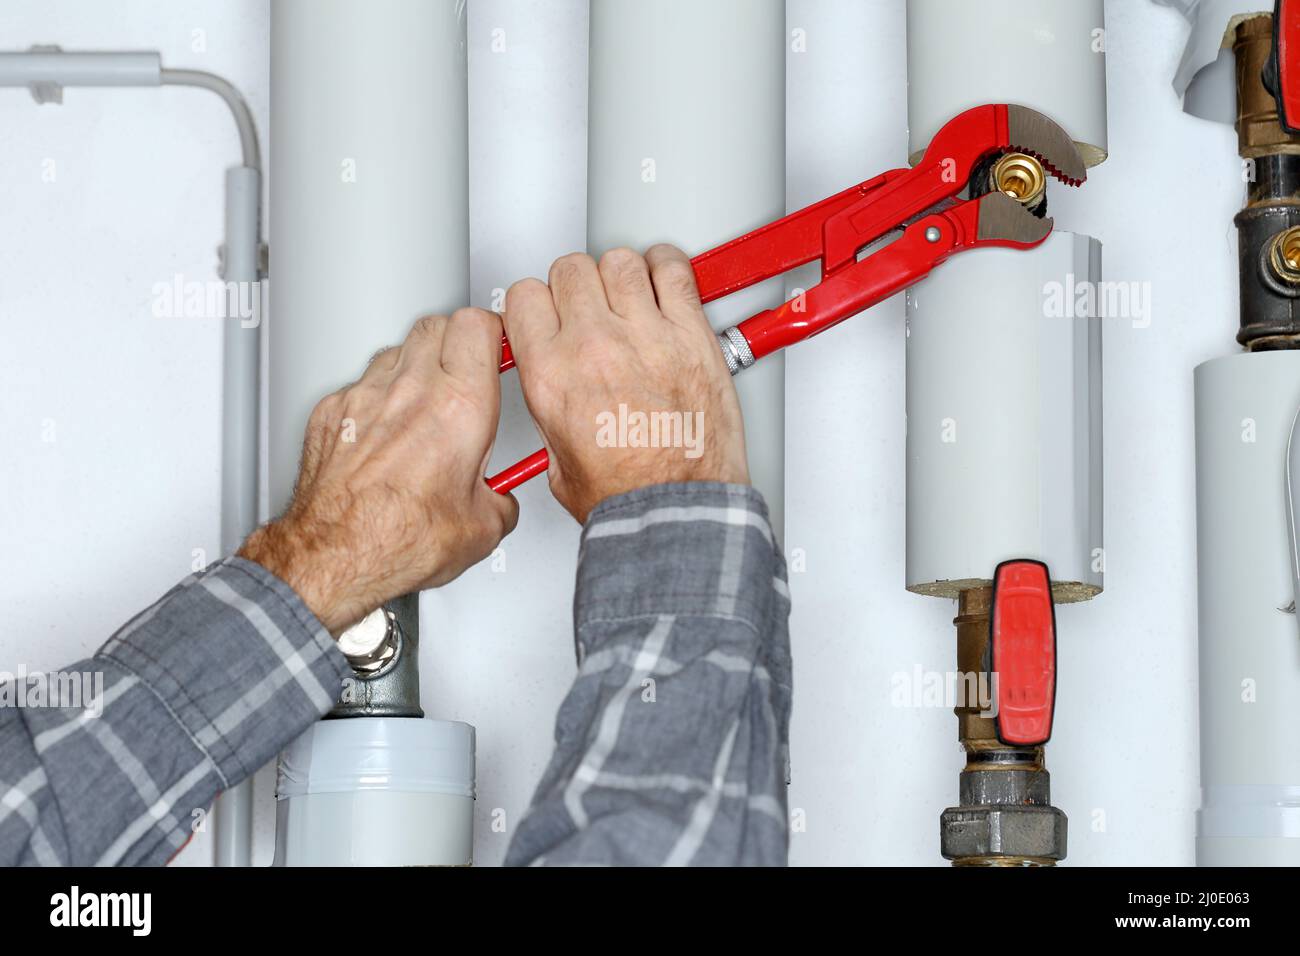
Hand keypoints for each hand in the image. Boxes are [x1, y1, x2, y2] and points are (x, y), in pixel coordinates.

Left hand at [239, 310, 518, 633]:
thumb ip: (501, 498)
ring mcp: (367, 396)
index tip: (500, 351)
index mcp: (460, 409)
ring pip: (399, 349)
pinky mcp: (334, 411)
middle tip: (468, 370)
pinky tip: (387, 431)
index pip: (480, 325)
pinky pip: (362, 384)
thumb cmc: (396, 541)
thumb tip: (500, 497)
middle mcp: (412, 391)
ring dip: (418, 366)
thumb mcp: (482, 529)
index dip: (494, 334)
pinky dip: (379, 398)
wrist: (333, 557)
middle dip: (458, 340)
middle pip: (439, 323)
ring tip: (427, 405)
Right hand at [504, 244, 748, 522]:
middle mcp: (594, 346)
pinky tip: (664, 284)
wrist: (678, 510)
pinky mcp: (690, 334)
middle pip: (570, 270)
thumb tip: (554, 388)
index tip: (550, 312)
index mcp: (552, 374)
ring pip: (618, 261)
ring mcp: (645, 335)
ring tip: (630, 298)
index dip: (537, 302)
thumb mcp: (557, 461)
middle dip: (576, 286)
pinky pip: (673, 269)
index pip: (524, 295)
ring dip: (620, 276)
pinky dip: (667, 267)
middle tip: (591, 308)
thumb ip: (550, 410)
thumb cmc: (626, 496)